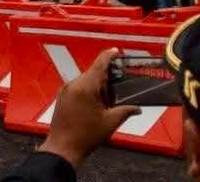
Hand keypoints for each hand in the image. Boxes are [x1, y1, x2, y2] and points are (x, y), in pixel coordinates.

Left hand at [38, 48, 140, 169]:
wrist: (63, 148)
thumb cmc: (86, 136)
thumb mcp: (110, 122)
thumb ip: (125, 110)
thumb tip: (138, 108)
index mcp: (85, 86)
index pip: (99, 64)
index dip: (109, 56)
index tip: (116, 51)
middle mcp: (73, 84)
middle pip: (93, 73)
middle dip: (107, 78)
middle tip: (120, 83)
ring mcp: (65, 90)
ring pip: (86, 81)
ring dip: (98, 86)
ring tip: (109, 99)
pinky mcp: (62, 97)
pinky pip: (78, 88)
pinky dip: (88, 91)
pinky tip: (97, 104)